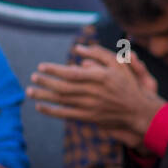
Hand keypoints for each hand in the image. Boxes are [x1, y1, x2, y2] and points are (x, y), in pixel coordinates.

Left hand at [29, 44, 166, 148]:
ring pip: (62, 101)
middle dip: (45, 82)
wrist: (138, 110)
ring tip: (29, 91)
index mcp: (100, 77)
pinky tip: (39, 106)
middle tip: (33, 77)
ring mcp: (90, 106)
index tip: (41, 66)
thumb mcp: (118, 64)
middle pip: (63, 88)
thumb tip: (77, 49)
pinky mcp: (89, 118)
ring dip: (43, 96)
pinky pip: (66, 115)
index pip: (72, 73)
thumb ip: (99, 54)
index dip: (55, 70)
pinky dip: (51, 111)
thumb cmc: (126, 84)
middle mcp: (94, 92)